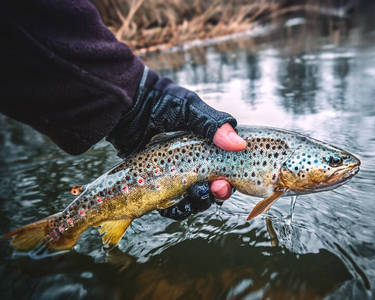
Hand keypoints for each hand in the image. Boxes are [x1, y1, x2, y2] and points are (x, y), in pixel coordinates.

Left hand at [107, 68, 246, 213]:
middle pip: (212, 188)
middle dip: (214, 194)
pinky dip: (173, 208)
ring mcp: (176, 174)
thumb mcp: (190, 108)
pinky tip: (167, 205)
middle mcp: (194, 162)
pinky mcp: (158, 184)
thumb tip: (239, 144)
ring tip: (188, 198)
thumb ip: (213, 124)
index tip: (224, 184)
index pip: (225, 170)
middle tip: (212, 190)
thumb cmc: (160, 101)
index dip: (227, 181)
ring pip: (193, 199)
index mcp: (207, 146)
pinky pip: (171, 204)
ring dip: (195, 203)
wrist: (125, 106)